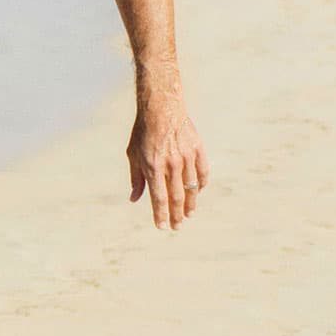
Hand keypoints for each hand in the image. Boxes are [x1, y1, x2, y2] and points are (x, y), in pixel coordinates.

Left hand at [128, 94, 208, 230]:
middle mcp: (171, 165)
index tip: (162, 227)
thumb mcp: (133, 154)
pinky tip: (198, 192)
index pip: (158, 198)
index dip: (160, 215)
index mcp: (153, 167)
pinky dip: (201, 184)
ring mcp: (186, 158)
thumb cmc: (143, 132)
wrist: (162, 108)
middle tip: (177, 227)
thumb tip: (134, 199)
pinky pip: (203, 172)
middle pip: (176, 197)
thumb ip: (136, 178)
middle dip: (176, 215)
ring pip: (192, 188)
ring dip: (191, 203)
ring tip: (188, 214)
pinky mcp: (198, 150)